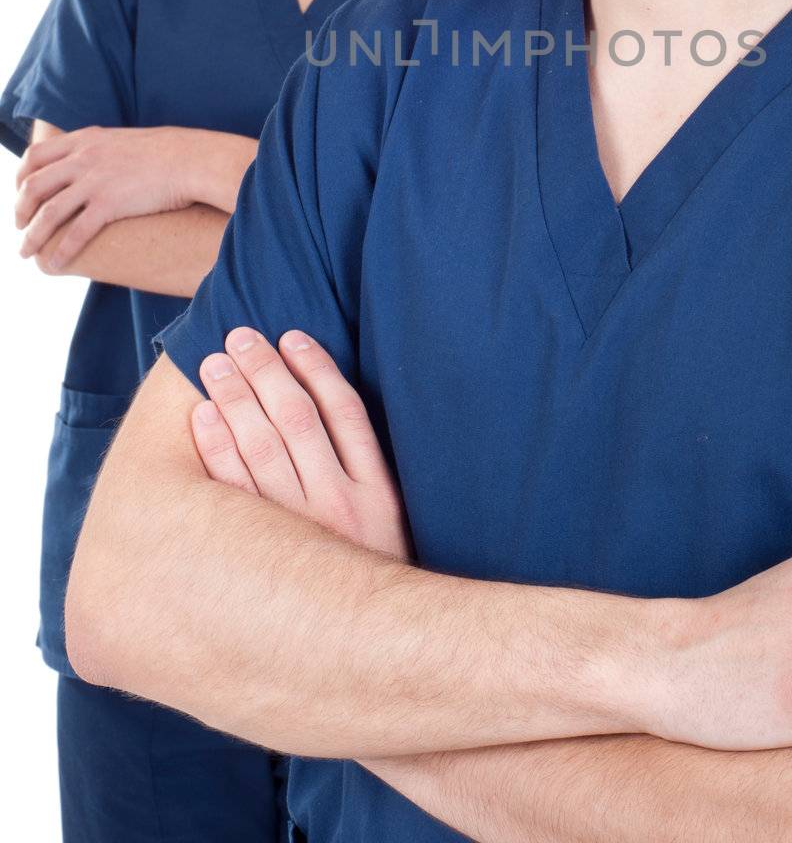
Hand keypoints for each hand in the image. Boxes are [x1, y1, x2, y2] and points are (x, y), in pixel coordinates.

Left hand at [15, 126, 197, 269]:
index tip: (19, 195)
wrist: (194, 160)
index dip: (19, 177)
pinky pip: (76, 233)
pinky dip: (61, 251)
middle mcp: (84, 158)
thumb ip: (100, 150)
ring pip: (48, 213)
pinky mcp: (111, 204)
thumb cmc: (168, 152)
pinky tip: (55, 264)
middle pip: (33, 186)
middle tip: (20, 227)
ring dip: (32, 236)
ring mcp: (96, 181)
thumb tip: (92, 163)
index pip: (35, 156)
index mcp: (85, 140)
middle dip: (19, 211)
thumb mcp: (123, 140)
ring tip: (26, 252)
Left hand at [190, 326, 412, 561]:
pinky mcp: (264, 557)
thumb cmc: (371, 572)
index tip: (291, 336)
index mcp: (377, 492)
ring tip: (215, 366)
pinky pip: (234, 492)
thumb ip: (365, 468)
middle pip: (297, 419)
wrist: (366, 655)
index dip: (316, 367)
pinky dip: (217, 449)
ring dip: (236, 399)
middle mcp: (339, 507)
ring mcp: (299, 532)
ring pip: (262, 448)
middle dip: (265, 372)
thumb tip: (327, 403)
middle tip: (238, 338)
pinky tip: (203, 419)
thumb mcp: (388, 520)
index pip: (344, 410)